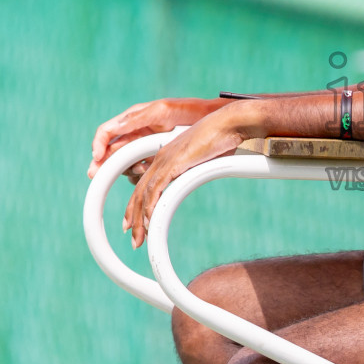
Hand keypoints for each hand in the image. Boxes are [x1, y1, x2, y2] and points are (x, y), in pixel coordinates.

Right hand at [88, 97, 221, 179]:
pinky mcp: (153, 158)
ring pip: (124, 163)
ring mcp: (143, 147)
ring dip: (126, 168)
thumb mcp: (162, 110)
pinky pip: (139, 170)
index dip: (98, 145)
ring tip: (141, 168)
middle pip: (111, 151)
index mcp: (132, 119)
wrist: (210, 120)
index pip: (106, 132)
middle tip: (95, 176)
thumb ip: (137, 118)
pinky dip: (140, 173)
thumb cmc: (187, 110)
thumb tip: (114, 126)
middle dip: (103, 163)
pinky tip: (148, 171)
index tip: (96, 158)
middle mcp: (134, 133)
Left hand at [124, 102, 261, 247]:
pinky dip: (151, 207)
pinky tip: (149, 222)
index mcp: (166, 156)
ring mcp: (165, 160)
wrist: (229, 123)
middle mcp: (161, 158)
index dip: (137, 206)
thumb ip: (195, 172)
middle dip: (134, 218)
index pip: (145, 185)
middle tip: (133, 239)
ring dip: (140, 220)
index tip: (136, 223)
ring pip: (144, 194)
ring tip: (139, 239)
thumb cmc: (223, 139)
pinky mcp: (173, 163)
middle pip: (140, 192)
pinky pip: (156, 189)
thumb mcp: (204, 160)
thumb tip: (197, 181)